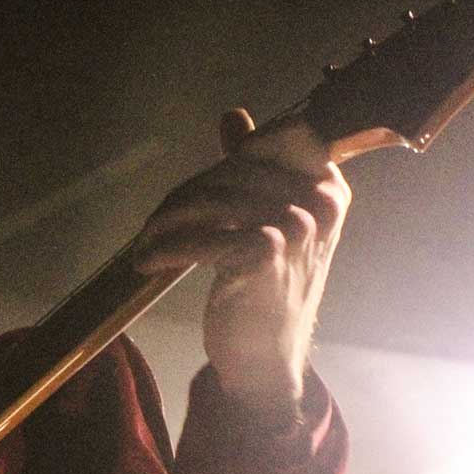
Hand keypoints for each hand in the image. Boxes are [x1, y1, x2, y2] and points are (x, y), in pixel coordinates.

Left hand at [134, 108, 351, 423]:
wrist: (267, 357)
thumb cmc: (267, 287)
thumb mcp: (268, 221)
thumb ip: (253, 166)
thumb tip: (234, 116)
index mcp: (327, 186)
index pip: (273, 139)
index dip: (230, 159)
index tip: (198, 191)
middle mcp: (320, 202)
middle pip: (229, 173)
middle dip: (183, 198)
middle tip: (154, 224)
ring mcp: (297, 228)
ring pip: (210, 201)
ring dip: (166, 224)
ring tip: (146, 243)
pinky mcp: (266, 255)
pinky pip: (201, 237)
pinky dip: (167, 249)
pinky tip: (148, 263)